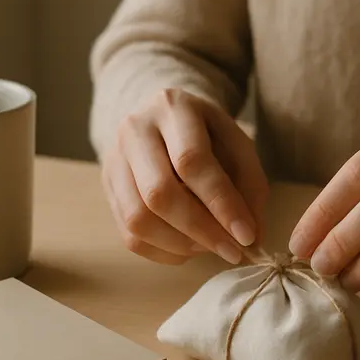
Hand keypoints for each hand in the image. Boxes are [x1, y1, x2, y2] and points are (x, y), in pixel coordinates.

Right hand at [102, 88, 267, 264]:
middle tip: (232, 251)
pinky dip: (164, 251)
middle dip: (201, 231)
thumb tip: (252, 239)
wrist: (164, 119)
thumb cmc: (209, 136)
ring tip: (209, 246)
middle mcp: (135, 130)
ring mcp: (114, 159)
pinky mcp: (107, 187)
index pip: (192, 161)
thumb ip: (250, 188)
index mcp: (173, 108)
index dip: (221, 204)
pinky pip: (129, 235)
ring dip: (181, 245)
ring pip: (138, 219)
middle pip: (159, 193)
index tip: (246, 236)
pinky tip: (188, 247)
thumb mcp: (238, 146)